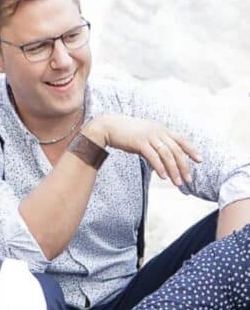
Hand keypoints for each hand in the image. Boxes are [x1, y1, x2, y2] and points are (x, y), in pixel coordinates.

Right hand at [83, 114, 201, 185]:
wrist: (108, 127)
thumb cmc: (125, 133)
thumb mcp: (144, 135)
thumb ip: (154, 142)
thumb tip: (161, 155)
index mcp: (160, 129)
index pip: (181, 140)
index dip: (191, 150)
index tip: (200, 161)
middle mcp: (157, 131)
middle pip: (176, 150)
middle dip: (184, 166)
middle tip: (188, 179)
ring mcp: (148, 136)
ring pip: (166, 155)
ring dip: (173, 170)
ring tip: (177, 183)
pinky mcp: (139, 142)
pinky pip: (153, 156)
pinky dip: (160, 167)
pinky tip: (163, 176)